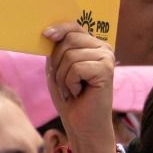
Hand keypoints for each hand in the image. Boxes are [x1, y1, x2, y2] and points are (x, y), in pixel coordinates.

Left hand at [42, 22, 115, 152]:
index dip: (60, 29)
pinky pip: (75, 68)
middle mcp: (104, 49)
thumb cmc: (70, 99)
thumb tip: (48, 33)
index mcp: (94, 46)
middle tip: (64, 83)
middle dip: (57, 63)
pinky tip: (78, 93)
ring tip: (71, 90)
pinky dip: (69, 84)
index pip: (75, 27)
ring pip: (70, 55)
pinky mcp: (106, 70)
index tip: (46, 34)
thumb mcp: (58, 70)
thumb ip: (57, 51)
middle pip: (69, 40)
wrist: (83, 125)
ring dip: (62, 77)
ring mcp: (107, 58)